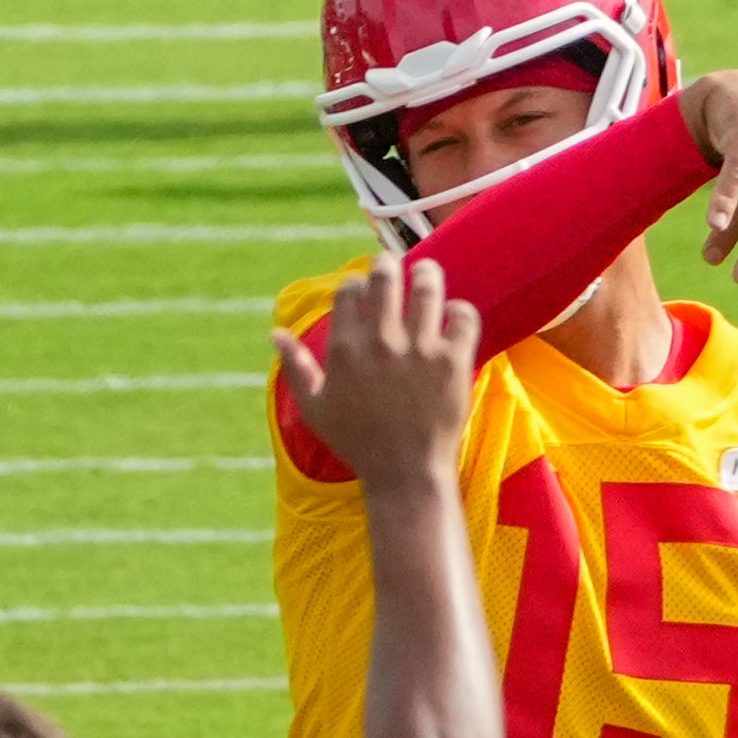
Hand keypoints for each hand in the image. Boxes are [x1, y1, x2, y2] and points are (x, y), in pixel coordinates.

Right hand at [271, 261, 479, 488]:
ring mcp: (419, 349)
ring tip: (426, 274)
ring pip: (427, 286)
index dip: (356, 283)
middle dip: (388, 264)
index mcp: (345, 348)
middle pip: (386, 277)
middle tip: (394, 266)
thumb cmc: (357, 442)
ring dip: (426, 274)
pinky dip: (459, 309)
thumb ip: (295, 366)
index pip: (349, 290)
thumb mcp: (315, 407)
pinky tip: (452, 315)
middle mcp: (381, 342)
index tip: (363, 289)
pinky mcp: (453, 360)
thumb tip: (275, 333)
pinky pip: (463, 315)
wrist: (404, 473)